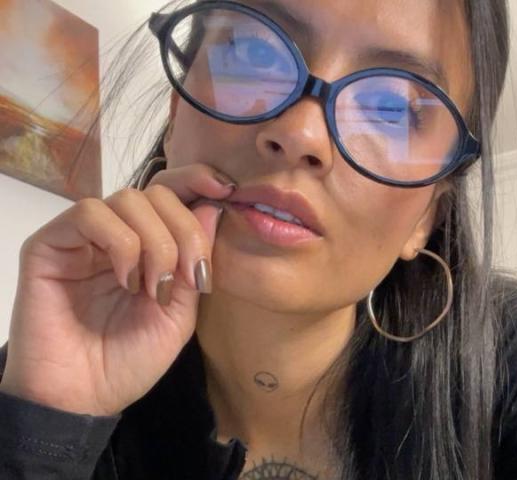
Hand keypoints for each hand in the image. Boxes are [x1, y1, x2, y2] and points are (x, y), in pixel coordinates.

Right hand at [0, 163, 233, 415]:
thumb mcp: (181, 313)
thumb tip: (214, 206)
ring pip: (128, 199)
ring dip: (155, 241)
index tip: (227, 190)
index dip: (197, 182)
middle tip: (189, 277)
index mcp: (148, 246)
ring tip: (154, 287)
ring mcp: (82, 237)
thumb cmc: (132, 360)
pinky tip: (127, 279)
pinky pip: (90, 213)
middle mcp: (116, 234)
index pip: (171, 194)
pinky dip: (121, 242)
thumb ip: (196, 261)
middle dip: (184, 230)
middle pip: (157, 193)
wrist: (85, 397)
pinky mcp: (50, 244)